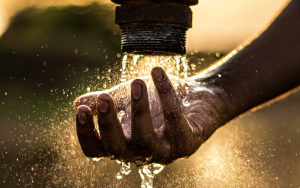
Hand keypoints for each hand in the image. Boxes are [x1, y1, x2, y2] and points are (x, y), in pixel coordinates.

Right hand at [74, 67, 230, 164]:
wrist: (196, 98)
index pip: (97, 150)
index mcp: (124, 143)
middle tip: (104, 97)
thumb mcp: (127, 99)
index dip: (86, 134)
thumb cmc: (158, 101)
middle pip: (117, 150)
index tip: (82, 109)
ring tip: (137, 82)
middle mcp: (141, 153)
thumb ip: (105, 103)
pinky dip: (166, 94)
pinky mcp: (187, 143)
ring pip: (146, 139)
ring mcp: (165, 151)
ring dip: (139, 110)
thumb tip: (76, 104)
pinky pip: (174, 119)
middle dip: (109, 124)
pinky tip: (158, 72)